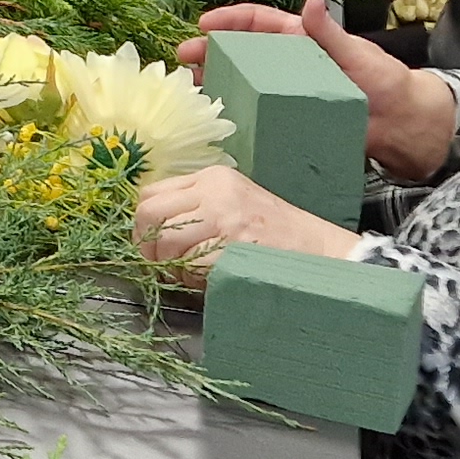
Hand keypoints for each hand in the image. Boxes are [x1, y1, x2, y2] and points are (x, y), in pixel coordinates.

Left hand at [132, 162, 357, 269]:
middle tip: (157, 265)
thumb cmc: (275, 232)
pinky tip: (206, 281)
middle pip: (150, 214)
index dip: (141, 223)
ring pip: (167, 240)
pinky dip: (191, 279)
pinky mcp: (235, 245)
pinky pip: (192, 264)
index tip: (147, 244)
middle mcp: (215, 191)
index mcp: (212, 177)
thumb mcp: (233, 203)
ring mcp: (226, 217)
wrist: (318, 249)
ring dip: (168, 265)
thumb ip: (196, 207)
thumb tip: (151, 229)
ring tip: (185, 274)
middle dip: (145, 245)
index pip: (151, 193)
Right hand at [176, 0, 454, 179]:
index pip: (260, 22)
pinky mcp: (292, 119)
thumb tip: (310, 1)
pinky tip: (218, 119)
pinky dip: (236, 113)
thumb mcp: (358, 54)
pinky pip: (259, 113)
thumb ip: (330, 32)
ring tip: (192, 88)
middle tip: (184, 58)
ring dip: (218, 81)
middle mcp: (290, 64)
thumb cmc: (386, 83)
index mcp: (303, 40)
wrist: (406, 126)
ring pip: (245, 82)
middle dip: (212, 51)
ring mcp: (288, 93)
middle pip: (243, 52)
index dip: (231, 20)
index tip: (205, 24)